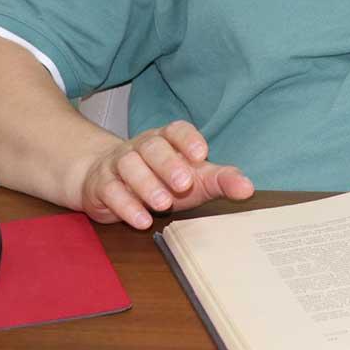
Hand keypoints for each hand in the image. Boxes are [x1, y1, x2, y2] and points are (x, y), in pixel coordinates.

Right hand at [78, 120, 254, 228]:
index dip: (188, 139)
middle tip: (184, 184)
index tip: (202, 154)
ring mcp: (119, 163)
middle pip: (152, 147)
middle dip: (168, 164)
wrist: (108, 182)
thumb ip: (221, 180)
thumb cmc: (161, 179)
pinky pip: (110, 191)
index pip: (176, 130)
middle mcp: (141, 147)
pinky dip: (125, 206)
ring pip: (129, 166)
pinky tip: (141, 220)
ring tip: (163, 204)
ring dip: (146, 184)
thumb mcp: (195, 179)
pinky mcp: (101, 185)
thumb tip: (248, 188)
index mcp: (166, 139)